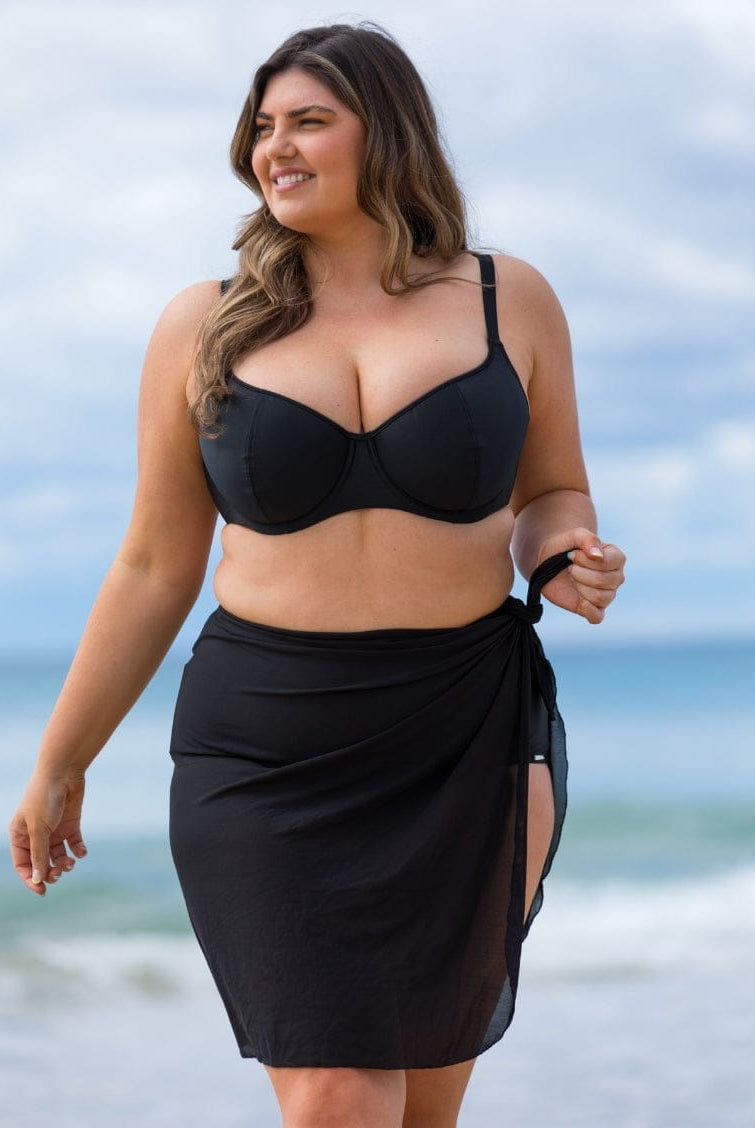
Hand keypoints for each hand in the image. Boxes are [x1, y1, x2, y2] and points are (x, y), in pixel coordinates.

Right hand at [9, 773, 86, 894]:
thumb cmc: (44, 798)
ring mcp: (54, 830)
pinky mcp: (70, 824)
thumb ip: (39, 855)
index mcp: (20, 836)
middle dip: (50, 871)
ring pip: (58, 856)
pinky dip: (78, 851)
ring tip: (70, 862)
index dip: (31, 879)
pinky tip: (81, 852)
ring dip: (64, 863)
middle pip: (41, 863)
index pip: (23, 865)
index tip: (43, 891)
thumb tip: (38, 880)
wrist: (63, 772)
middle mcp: (36, 835)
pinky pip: (73, 844)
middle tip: (60, 871)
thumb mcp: (38, 829)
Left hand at [536, 527, 625, 623]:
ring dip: (579, 586)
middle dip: (580, 573)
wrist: (549, 559)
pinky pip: (597, 617)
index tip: (572, 554)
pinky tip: (579, 600)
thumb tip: (598, 556)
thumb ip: (588, 539)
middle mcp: (616, 577)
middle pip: (604, 581)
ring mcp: (607, 595)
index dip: (586, 560)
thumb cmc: (566, 545)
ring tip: (572, 578)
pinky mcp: (593, 609)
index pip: (609, 563)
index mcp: (616, 558)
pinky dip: (588, 610)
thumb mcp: (575, 534)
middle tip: (569, 567)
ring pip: (600, 598)